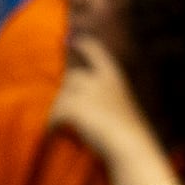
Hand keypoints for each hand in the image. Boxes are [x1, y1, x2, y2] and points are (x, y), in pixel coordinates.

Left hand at [49, 36, 153, 163]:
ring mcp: (86, 91)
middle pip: (71, 77)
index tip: (70, 38)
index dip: (83, 44)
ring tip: (79, 128)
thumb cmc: (130, 133)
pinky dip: (53, 125)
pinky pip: (53, 114)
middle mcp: (99, 79)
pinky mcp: (72, 106)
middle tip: (81, 114)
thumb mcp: (120, 106)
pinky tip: (58, 133)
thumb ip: (102, 96)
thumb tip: (73, 89)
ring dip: (63, 111)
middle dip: (69, 94)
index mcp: (114, 77)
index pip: (97, 53)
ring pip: (61, 96)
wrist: (131, 146)